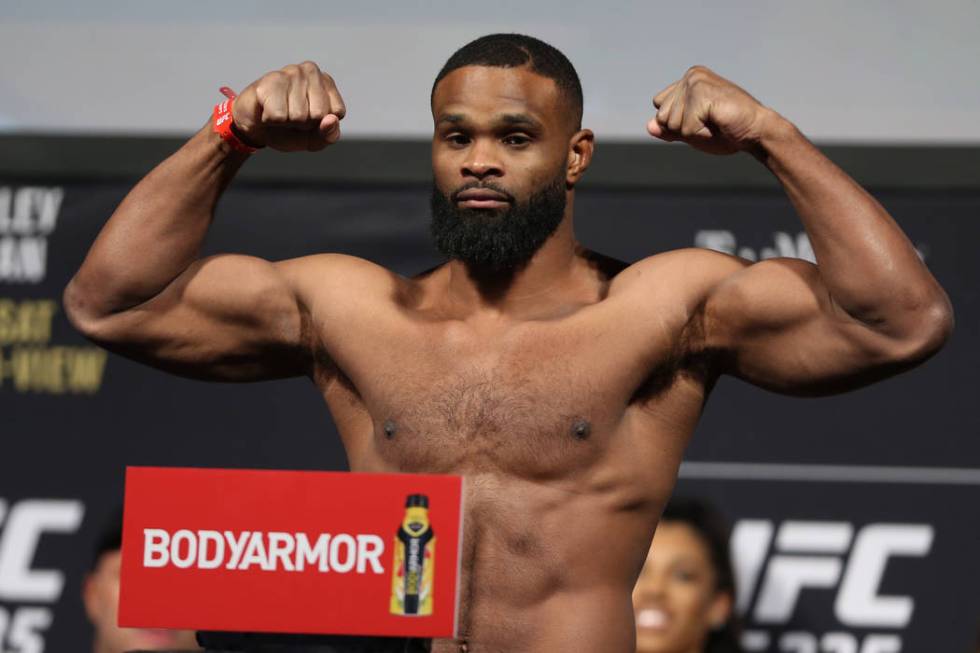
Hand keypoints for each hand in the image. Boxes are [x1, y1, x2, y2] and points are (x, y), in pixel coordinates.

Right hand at [232, 61, 345, 151]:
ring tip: (279, 112)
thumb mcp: (313, 139)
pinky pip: (279, 116)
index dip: (321, 125)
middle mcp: (311, 71)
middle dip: (304, 124)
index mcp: (327, 82)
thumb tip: (331, 120)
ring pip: (299, 116)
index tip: (309, 119)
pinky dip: (271, 120)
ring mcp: (291, 72)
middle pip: (319, 114)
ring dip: (286, 122)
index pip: (337, 112)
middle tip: (291, 116)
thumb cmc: (288, 129)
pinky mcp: (270, 80)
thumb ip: (329, 135)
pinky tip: (267, 109)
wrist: (254, 127)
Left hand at [647, 65, 773, 154]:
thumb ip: (669, 129)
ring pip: (672, 123)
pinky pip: (686, 129)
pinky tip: (719, 123)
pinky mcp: (702, 94)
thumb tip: (649, 125)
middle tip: (711, 123)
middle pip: (663, 117)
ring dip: (694, 132)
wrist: (756, 132)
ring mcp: (696, 82)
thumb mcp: (691, 132)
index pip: (660, 110)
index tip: (704, 121)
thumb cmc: (727, 131)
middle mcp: (691, 76)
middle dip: (684, 129)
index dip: (679, 125)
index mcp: (688, 80)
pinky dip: (701, 134)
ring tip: (715, 123)